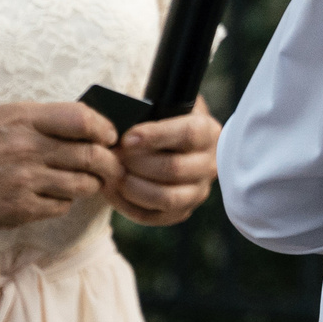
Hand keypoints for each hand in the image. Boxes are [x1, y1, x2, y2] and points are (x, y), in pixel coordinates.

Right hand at [0, 101, 123, 232]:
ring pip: (82, 185)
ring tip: (83, 182)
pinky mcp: (17, 210)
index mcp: (23, 118)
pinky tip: (51, 197)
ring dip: (89, 185)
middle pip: (91, 155)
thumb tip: (91, 125)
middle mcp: (26, 147)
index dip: (104, 129)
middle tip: (110, 166)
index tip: (109, 137)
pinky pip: (60, 207)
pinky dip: (63, 203)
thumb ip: (44, 120)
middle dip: (108, 163)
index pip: (83, 118)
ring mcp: (23, 180)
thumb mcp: (2, 118)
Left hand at [107, 99, 220, 225]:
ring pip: (167, 197)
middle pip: (174, 169)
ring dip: (133, 187)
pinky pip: (155, 216)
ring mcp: (198, 191)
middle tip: (113, 157)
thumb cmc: (165, 121)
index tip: (127, 138)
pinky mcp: (182, 211)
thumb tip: (124, 116)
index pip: (188, 134)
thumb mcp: (167, 105)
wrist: (176, 144)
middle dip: (137, 164)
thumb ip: (153, 107)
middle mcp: (210, 164)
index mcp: (208, 132)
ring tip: (112, 175)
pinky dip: (128, 206)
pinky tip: (112, 191)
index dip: (156, 136)